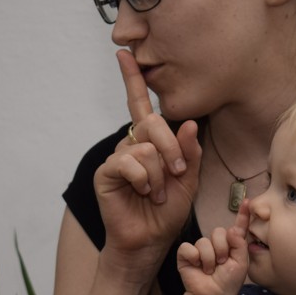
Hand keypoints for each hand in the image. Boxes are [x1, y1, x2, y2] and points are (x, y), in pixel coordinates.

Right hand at [93, 50, 202, 268]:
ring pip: (144, 146)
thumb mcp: (188, 181)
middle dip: (171, 148)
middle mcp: (131, 144)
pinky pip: (128, 162)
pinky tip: (143, 193)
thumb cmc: (166, 213)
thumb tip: (190, 124)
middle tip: (176, 172)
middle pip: (152, 123)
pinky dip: (143, 179)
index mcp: (150, 142)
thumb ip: (189, 153)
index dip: (132, 79)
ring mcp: (117, 157)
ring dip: (159, 174)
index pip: (140, 105)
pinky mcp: (105, 172)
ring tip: (157, 193)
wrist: (149, 242)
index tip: (124, 52)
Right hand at [176, 201, 249, 294]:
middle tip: (221, 264)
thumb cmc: (228, 283)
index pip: (237, 226)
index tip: (248, 202)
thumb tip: (232, 229)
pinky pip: (188, 247)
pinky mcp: (186, 254)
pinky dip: (194, 258)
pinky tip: (197, 267)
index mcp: (232, 244)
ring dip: (209, 259)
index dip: (242, 214)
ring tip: (210, 270)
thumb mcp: (241, 264)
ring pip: (204, 241)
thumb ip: (240, 245)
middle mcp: (216, 243)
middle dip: (222, 250)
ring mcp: (200, 248)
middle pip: (218, 232)